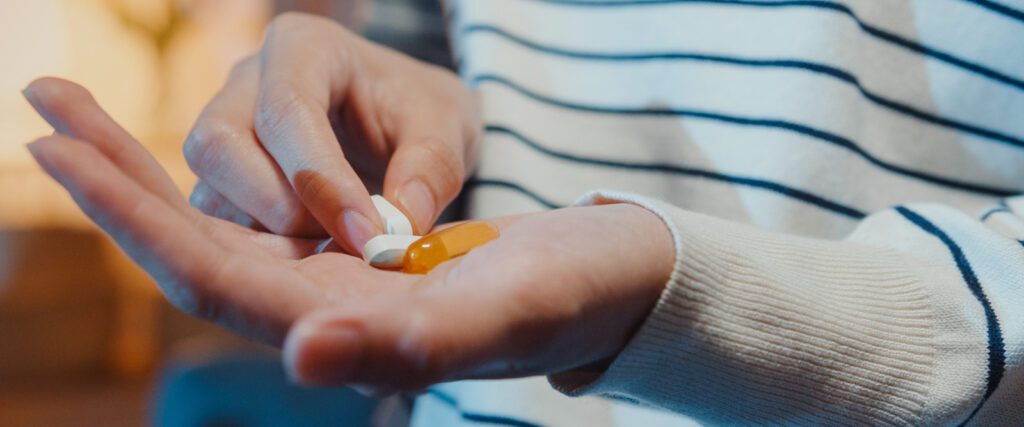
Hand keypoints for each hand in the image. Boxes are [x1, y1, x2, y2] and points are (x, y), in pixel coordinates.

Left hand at [25, 78, 672, 390]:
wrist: (616, 276)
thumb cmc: (579, 292)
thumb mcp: (510, 309)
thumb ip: (408, 346)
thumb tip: (300, 356)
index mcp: (346, 329)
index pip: (212, 275)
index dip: (132, 216)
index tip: (58, 147)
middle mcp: (323, 308)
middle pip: (192, 245)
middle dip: (113, 178)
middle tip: (41, 101)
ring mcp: (334, 278)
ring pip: (217, 222)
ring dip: (145, 165)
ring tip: (73, 106)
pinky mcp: (354, 250)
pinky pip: (261, 207)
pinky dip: (213, 166)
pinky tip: (177, 141)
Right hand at [184, 12, 479, 252]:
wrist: (406, 123)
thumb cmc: (421, 113)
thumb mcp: (449, 128)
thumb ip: (432, 169)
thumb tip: (398, 229)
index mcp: (305, 48)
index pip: (287, 110)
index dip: (321, 180)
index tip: (367, 236)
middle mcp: (248, 81)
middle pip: (219, 144)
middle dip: (280, 209)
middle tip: (348, 244)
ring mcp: (226, 128)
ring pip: (209, 188)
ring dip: (268, 235)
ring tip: (337, 250)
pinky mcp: (221, 178)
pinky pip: (217, 220)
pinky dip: (262, 249)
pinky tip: (315, 256)